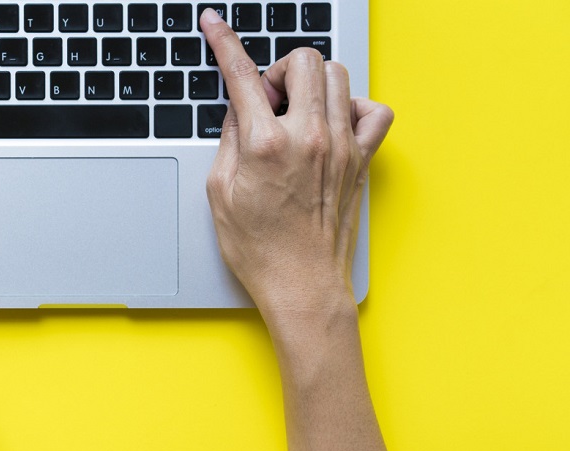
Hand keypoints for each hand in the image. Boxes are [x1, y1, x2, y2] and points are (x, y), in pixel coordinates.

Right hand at [200, 9, 393, 311]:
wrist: (301, 286)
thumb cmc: (260, 250)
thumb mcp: (219, 193)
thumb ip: (229, 140)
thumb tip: (238, 110)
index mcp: (265, 145)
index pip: (242, 76)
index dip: (223, 42)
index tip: (214, 24)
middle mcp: (308, 138)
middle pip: (304, 61)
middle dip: (280, 70)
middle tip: (267, 99)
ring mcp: (341, 147)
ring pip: (337, 76)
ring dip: (312, 84)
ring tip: (295, 114)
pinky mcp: (361, 161)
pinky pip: (374, 111)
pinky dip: (355, 107)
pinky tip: (334, 123)